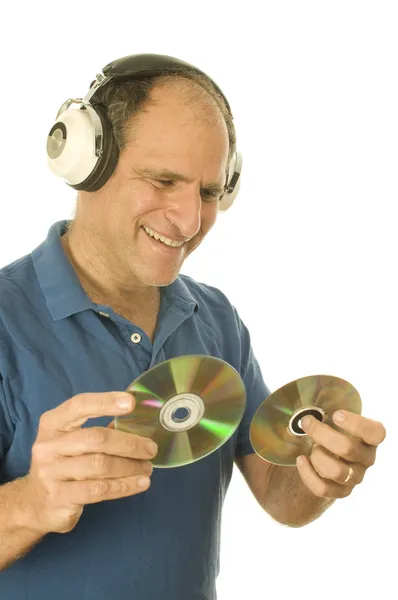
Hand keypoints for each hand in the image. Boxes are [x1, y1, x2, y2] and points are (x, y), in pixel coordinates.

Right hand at [24, 391, 157, 534]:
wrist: (35, 503)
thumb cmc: (62, 463)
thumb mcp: (71, 441)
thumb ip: (98, 430)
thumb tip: (135, 422)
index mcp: (52, 423)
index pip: (80, 405)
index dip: (106, 401)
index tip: (131, 402)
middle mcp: (48, 445)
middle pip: (96, 438)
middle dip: (129, 443)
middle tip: (151, 448)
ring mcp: (51, 472)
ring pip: (101, 465)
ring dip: (130, 466)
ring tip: (147, 467)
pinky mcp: (60, 497)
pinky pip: (100, 489)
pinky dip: (125, 486)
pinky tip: (141, 483)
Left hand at [295, 410, 385, 498]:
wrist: (328, 458)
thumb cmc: (333, 432)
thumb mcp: (335, 420)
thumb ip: (327, 409)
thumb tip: (303, 400)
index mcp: (370, 439)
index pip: (376, 433)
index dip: (357, 424)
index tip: (336, 414)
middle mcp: (366, 459)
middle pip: (348, 449)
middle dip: (322, 434)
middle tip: (306, 422)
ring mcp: (355, 477)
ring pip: (335, 471)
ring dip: (317, 456)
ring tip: (310, 448)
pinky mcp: (341, 492)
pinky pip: (323, 489)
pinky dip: (307, 474)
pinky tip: (301, 460)